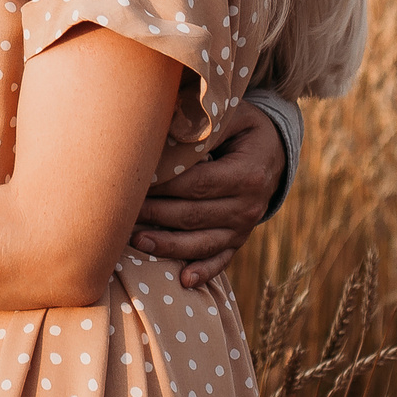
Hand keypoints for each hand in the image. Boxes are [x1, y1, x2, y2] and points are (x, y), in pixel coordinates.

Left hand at [131, 113, 285, 287]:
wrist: (275, 151)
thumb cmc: (243, 128)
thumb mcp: (233, 116)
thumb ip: (205, 125)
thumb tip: (165, 124)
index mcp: (247, 174)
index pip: (197, 183)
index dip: (165, 185)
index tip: (135, 182)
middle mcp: (248, 206)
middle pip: (194, 215)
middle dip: (156, 214)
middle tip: (122, 212)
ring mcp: (244, 227)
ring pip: (202, 243)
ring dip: (169, 246)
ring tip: (137, 241)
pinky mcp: (239, 239)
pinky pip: (221, 260)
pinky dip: (203, 271)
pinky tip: (182, 280)